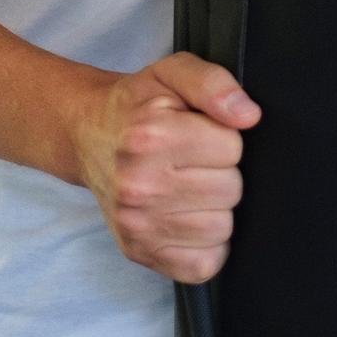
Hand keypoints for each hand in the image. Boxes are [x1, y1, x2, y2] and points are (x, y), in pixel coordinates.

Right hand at [73, 51, 259, 283]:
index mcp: (151, 137)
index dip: (224, 137)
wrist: (89, 134)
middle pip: (230, 190)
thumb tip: (248, 116)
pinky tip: (189, 217)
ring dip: (215, 207)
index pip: (233, 147)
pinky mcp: (138, 252)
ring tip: (188, 185)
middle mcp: (139, 186)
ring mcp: (136, 225)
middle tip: (193, 160)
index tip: (200, 132)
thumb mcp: (174, 71)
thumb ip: (214, 84)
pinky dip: (206, 245)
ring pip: (221, 228)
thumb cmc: (138, 104)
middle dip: (221, 171)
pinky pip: (202, 265)